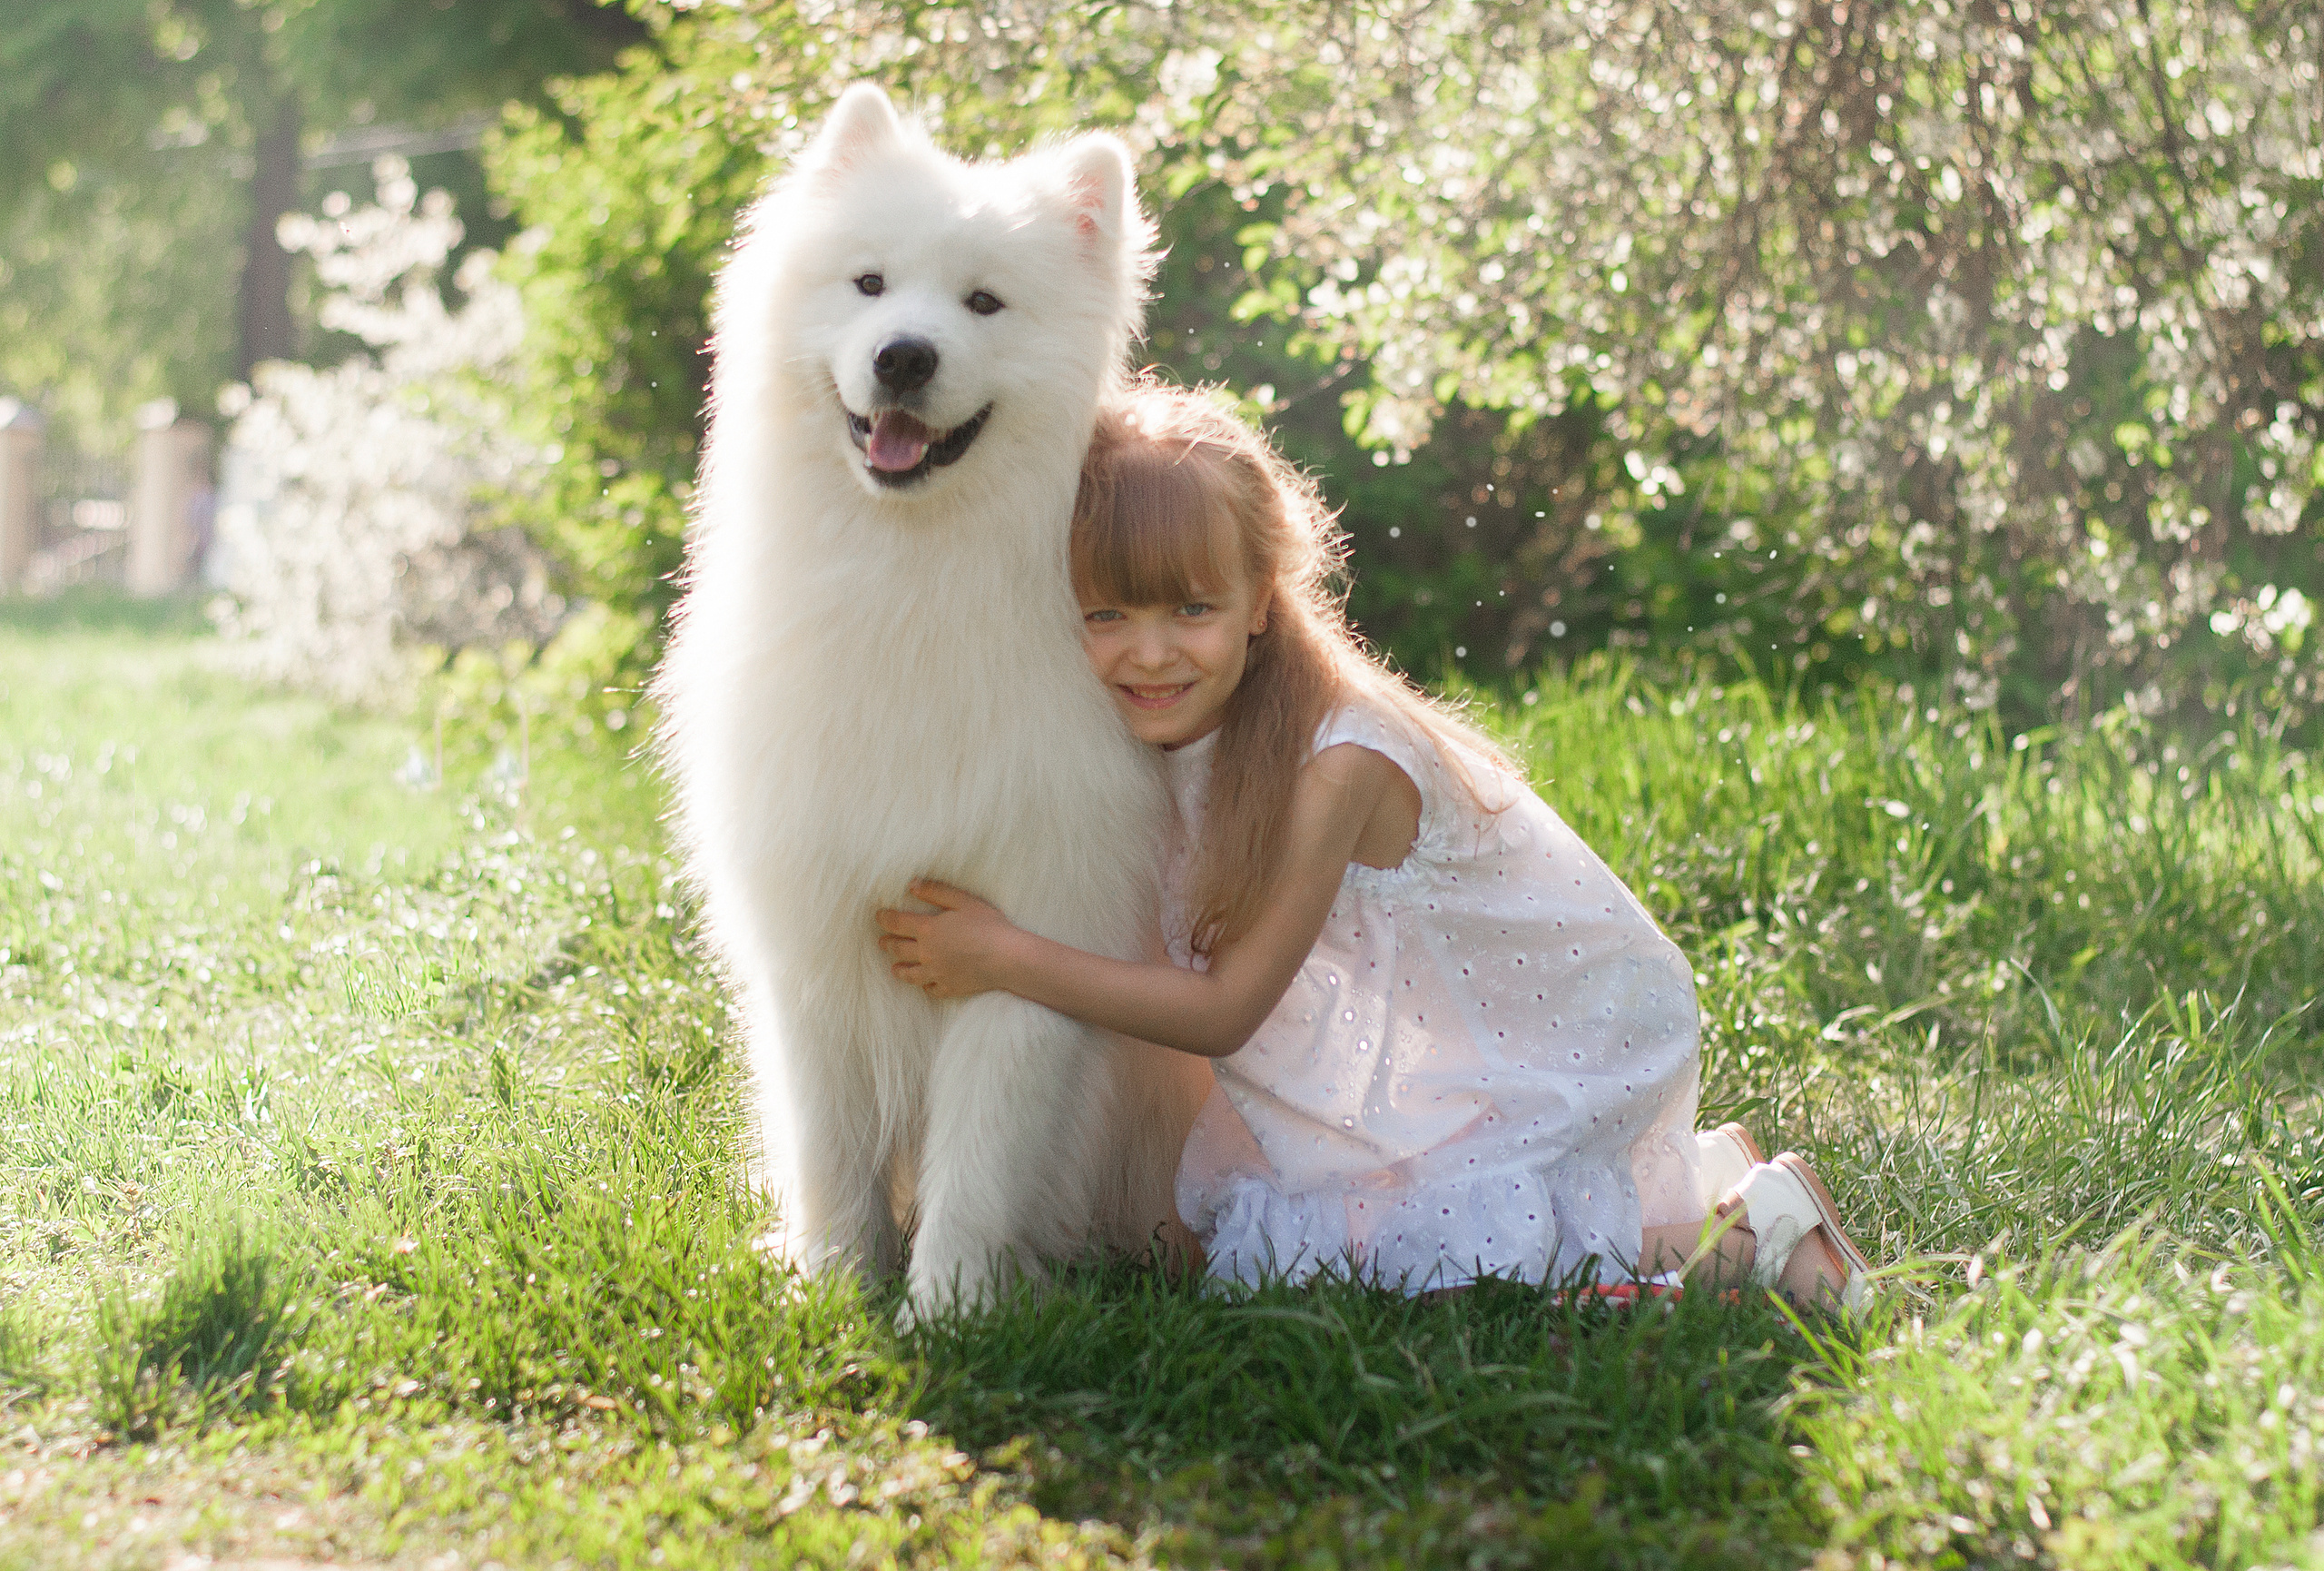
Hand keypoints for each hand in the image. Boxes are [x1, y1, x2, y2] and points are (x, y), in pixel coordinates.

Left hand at [875, 879, 1016, 998]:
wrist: (1007, 957)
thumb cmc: (988, 925)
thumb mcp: (963, 901)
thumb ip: (936, 891)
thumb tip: (912, 885)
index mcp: (928, 930)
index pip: (897, 923)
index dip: (884, 918)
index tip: (878, 916)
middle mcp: (927, 953)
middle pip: (898, 950)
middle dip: (887, 944)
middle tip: (882, 941)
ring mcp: (936, 973)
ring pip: (909, 974)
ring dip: (898, 969)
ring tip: (894, 967)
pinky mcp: (949, 987)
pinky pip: (930, 989)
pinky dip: (925, 985)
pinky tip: (925, 982)